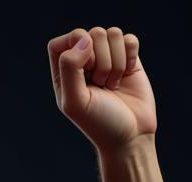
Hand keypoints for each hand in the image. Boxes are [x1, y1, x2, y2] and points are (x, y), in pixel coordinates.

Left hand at [48, 27, 155, 151]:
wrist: (131, 136)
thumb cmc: (100, 124)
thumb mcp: (76, 102)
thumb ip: (69, 68)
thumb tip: (84, 39)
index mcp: (64, 73)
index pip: (60, 43)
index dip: (74, 48)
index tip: (85, 68)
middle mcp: (85, 61)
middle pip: (90, 34)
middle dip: (99, 60)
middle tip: (100, 85)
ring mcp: (108, 57)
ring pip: (111, 34)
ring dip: (115, 63)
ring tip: (113, 84)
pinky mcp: (128, 58)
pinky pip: (129, 39)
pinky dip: (130, 57)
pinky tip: (126, 75)